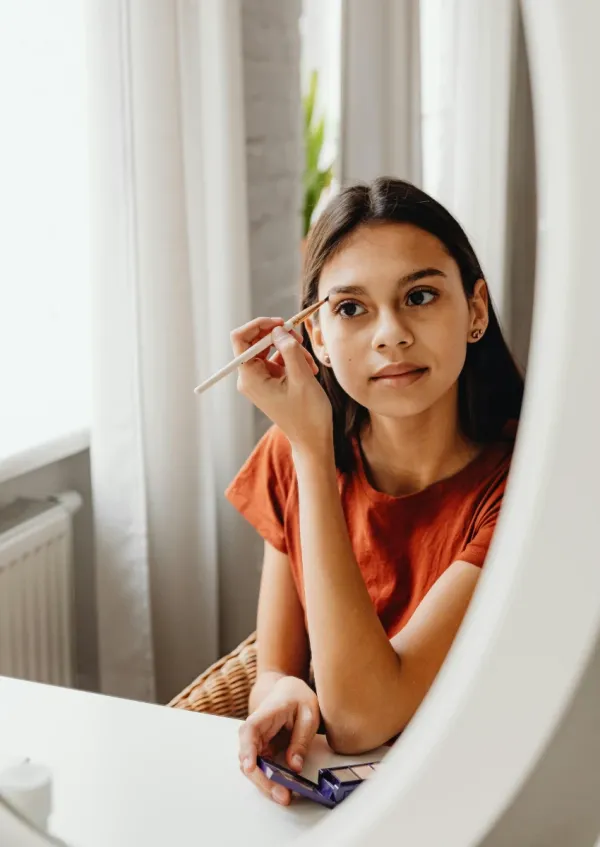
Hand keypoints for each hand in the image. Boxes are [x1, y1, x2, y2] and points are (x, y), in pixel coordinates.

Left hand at [231, 317, 332, 452]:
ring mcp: (259, 380)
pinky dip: (293, 360)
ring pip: (270, 350)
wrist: (312, 438)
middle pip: (256, 342)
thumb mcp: (302, 377)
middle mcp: (250, 378)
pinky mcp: (270, 382)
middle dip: (280, 337)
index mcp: (250, 378)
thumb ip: (289, 349)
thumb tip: (278, 330)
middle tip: (300, 338)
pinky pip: (277, 361)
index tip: (281, 323)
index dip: (259, 325)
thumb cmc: (307, 414)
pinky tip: (309, 369)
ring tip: (310, 363)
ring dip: (292, 350)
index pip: (240, 339)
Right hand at [238, 676, 320, 805]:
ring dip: (265, 784)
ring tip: (284, 796)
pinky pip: (261, 768)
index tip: (250, 767)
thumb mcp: (308, 714)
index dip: (247, 750)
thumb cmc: (298, 698)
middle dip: (262, 779)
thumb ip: (300, 740)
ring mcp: (256, 741)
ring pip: (252, 766)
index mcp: (266, 713)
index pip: (249, 730)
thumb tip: (294, 766)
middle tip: (282, 795)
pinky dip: (269, 781)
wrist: (290, 691)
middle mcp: (255, 729)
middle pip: (248, 755)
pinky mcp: (261, 751)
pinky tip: (282, 790)